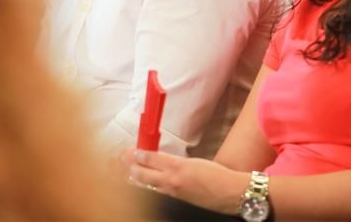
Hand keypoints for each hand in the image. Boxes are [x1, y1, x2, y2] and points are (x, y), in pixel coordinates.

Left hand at [127, 149, 247, 213]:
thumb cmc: (217, 175)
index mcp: (178, 166)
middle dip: (128, 166)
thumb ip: (174, 161)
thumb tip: (157, 159)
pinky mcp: (176, 200)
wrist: (230, 193)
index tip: (129, 151)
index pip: (150, 158)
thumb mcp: (194, 162)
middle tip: (119, 160)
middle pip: (142, 173)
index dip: (137, 154)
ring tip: (123, 171)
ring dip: (133, 177)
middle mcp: (172, 181)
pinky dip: (145, 186)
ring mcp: (172, 192)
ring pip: (146, 185)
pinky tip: (140, 184)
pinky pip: (155, 192)